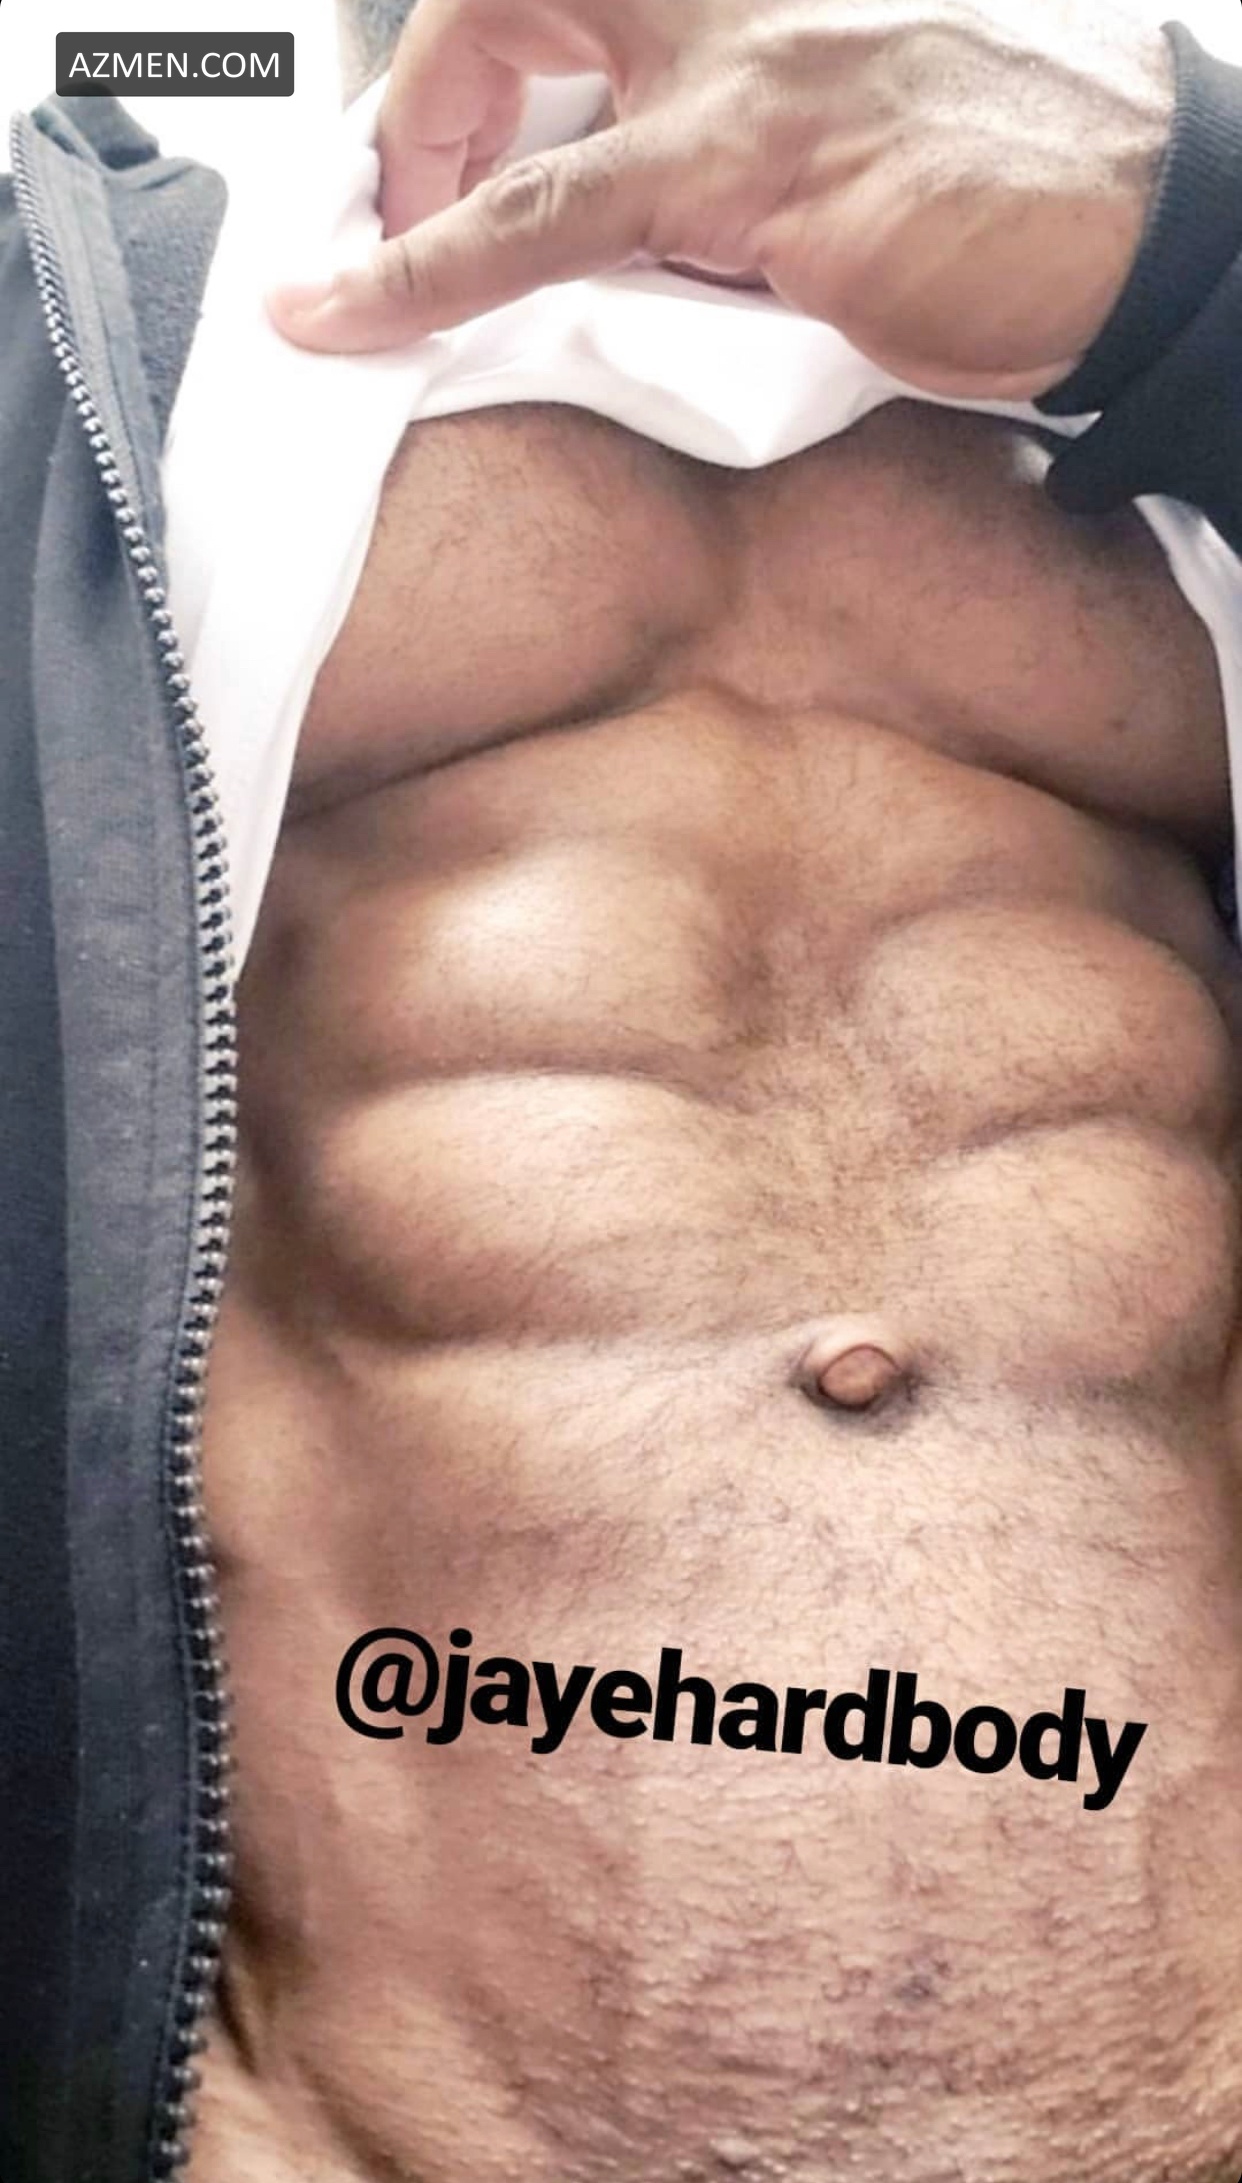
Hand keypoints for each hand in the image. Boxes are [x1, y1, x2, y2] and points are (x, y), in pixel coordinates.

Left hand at [268, 0, 1174, 399]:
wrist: (1144, 234)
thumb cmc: (1014, 205)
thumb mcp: (843, 164)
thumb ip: (730, 177)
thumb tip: (634, 243)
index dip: (478, 60)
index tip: (440, 149)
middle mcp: (742, 1)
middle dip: (429, 85)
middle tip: (394, 199)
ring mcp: (744, 76)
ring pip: (503, 77)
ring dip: (397, 180)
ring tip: (348, 282)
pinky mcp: (755, 176)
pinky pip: (545, 218)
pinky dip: (424, 269)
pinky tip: (348, 309)